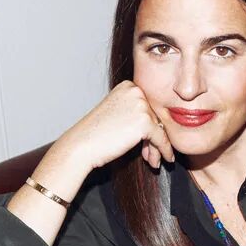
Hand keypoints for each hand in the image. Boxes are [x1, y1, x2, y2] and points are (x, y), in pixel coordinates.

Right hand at [59, 80, 174, 170]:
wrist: (80, 146)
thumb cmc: (96, 134)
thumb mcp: (119, 115)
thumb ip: (137, 115)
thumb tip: (160, 127)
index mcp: (128, 86)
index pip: (149, 107)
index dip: (150, 126)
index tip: (147, 141)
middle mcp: (136, 91)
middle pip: (155, 117)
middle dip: (154, 138)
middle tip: (151, 154)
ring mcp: (141, 105)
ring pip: (159, 129)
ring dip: (157, 146)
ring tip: (153, 160)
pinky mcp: (145, 122)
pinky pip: (161, 139)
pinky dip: (164, 150)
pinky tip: (165, 159)